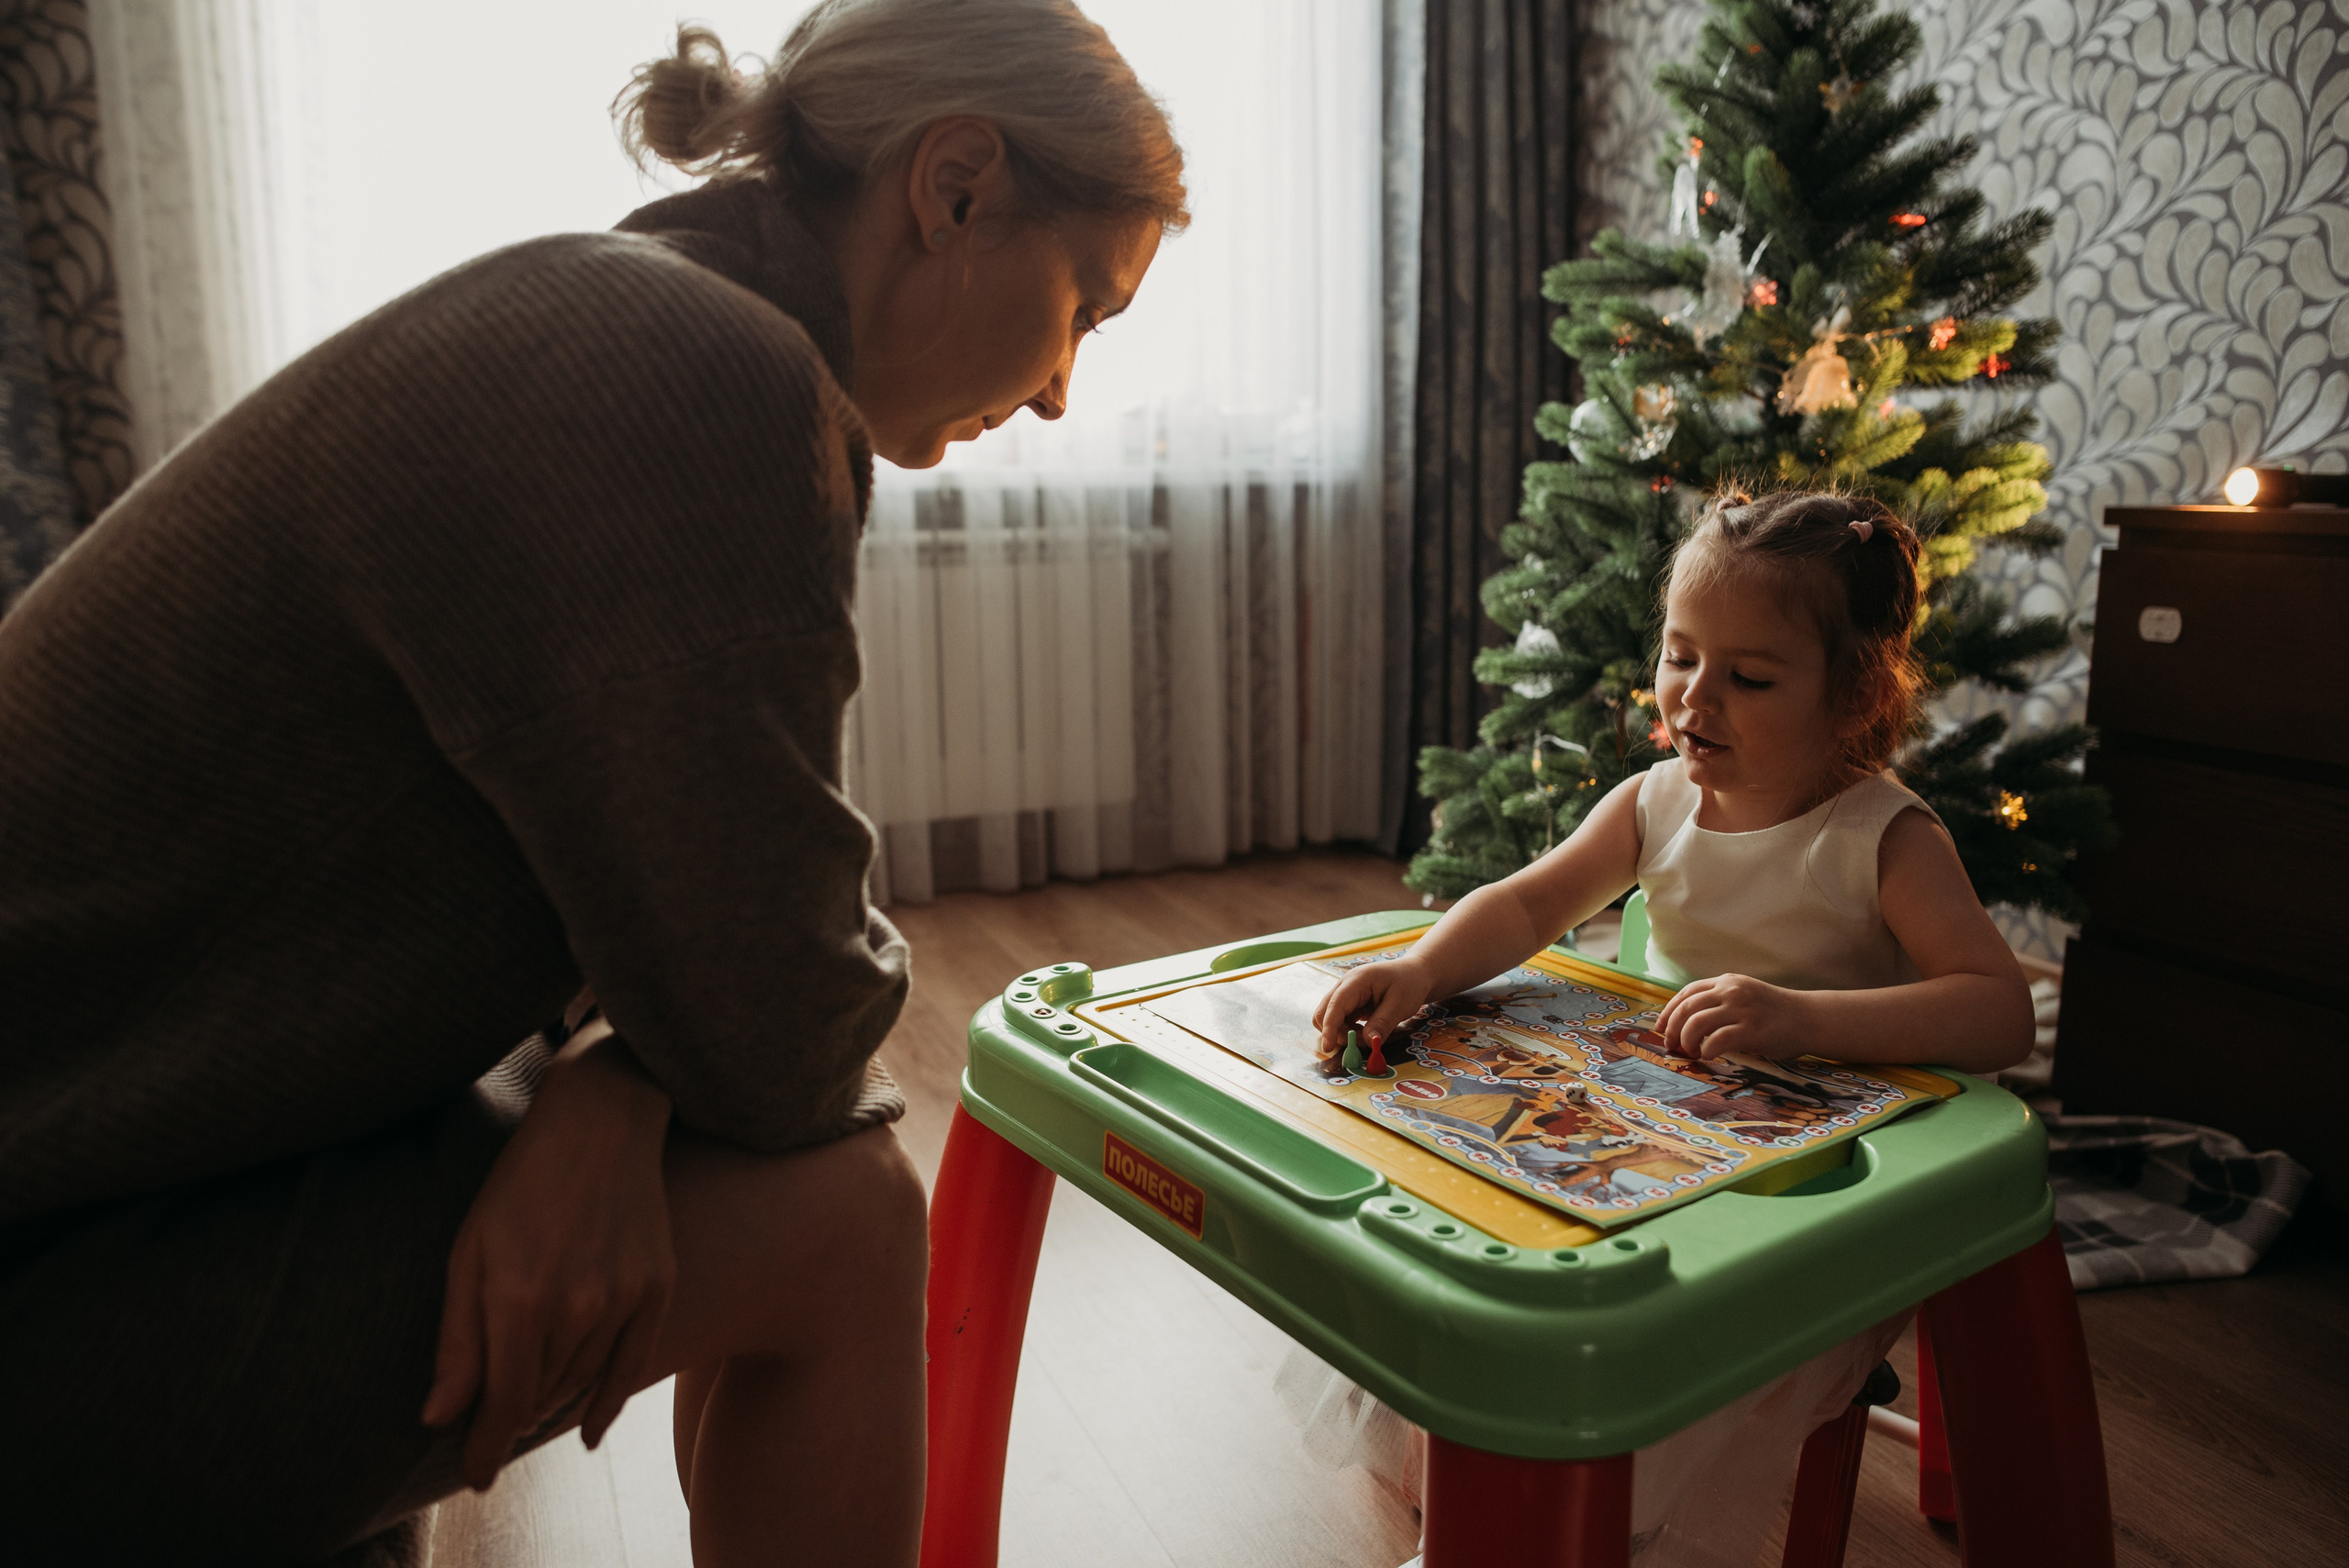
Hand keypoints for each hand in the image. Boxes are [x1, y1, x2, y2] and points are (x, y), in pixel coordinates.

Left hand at [422, 1022, 676, 1487]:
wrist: (601, 1122)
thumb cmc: (521, 1182)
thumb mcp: (469, 1251)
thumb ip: (457, 1340)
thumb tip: (438, 1416)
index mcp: (521, 1297)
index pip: (504, 1403)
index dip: (485, 1447)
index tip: (474, 1474)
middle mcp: (578, 1306)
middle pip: (541, 1397)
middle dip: (511, 1419)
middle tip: (490, 1428)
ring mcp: (625, 1298)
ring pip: (581, 1383)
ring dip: (551, 1404)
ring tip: (528, 1408)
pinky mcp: (657, 1287)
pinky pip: (632, 1367)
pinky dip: (608, 1404)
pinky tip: (588, 1432)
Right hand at [1310, 957, 1435, 1061]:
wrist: (1414, 974)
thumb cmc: (1409, 984)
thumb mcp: (1400, 1004)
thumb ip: (1383, 1023)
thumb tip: (1368, 1042)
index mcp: (1357, 980)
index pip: (1336, 1004)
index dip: (1330, 1027)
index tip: (1328, 1047)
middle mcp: (1345, 986)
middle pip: (1324, 1012)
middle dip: (1335, 1032)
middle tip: (1358, 1043)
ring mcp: (1346, 995)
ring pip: (1330, 1019)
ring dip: (1343, 1033)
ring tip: (1367, 1036)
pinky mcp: (1349, 1004)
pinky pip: (1340, 1021)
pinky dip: (1348, 1032)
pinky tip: (1366, 1032)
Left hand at [1656, 973, 1816, 1060]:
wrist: (1809, 1018)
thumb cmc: (1775, 1013)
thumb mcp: (1744, 996)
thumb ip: (1720, 1001)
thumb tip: (1686, 1022)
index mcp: (1727, 981)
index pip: (1687, 993)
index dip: (1668, 1011)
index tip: (1660, 1028)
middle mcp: (1731, 991)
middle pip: (1686, 1009)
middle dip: (1671, 1029)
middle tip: (1671, 1046)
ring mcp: (1741, 1009)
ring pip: (1696, 1023)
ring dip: (1686, 1041)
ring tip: (1692, 1052)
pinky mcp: (1751, 1029)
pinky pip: (1717, 1040)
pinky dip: (1707, 1050)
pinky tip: (1709, 1056)